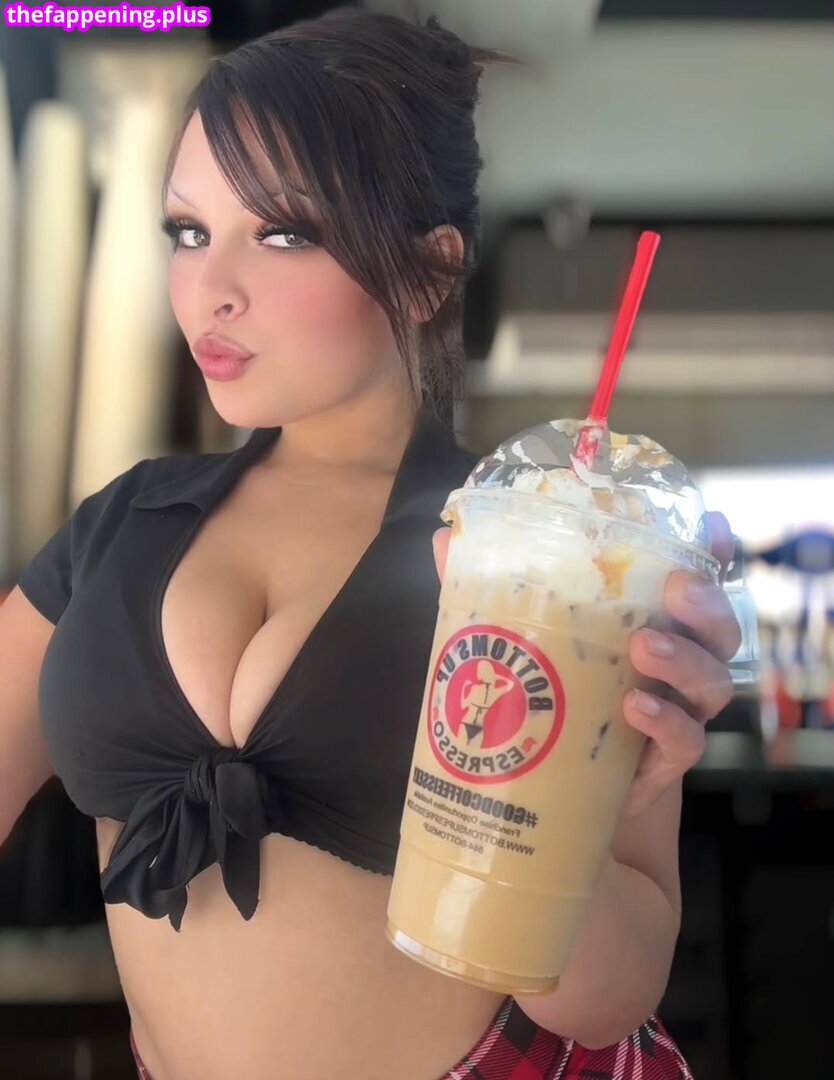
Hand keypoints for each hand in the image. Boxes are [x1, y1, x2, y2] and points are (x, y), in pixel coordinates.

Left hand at [432, 512, 742, 820]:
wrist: (563, 796)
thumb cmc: (548, 699)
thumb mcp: (519, 639)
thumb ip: (489, 589)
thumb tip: (445, 538)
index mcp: (649, 625)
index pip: (693, 582)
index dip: (711, 552)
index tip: (711, 524)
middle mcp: (675, 665)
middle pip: (718, 630)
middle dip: (706, 603)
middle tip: (676, 586)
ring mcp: (676, 714)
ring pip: (713, 682)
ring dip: (685, 659)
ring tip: (645, 645)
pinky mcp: (663, 763)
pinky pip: (687, 741)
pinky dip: (667, 722)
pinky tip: (637, 706)